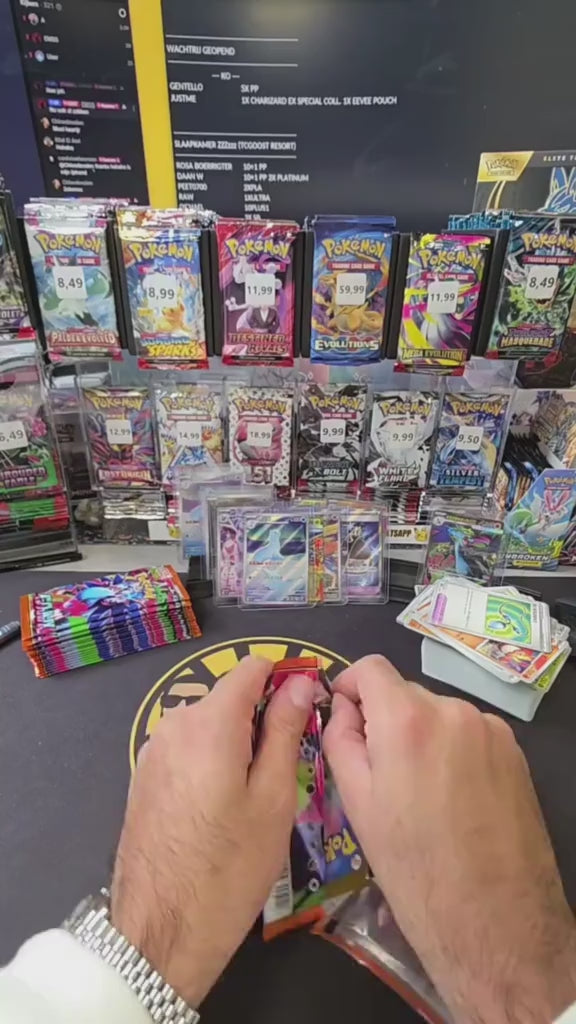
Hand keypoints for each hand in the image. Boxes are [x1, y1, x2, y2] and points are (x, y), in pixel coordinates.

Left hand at [111, 656, 313, 1006]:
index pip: (252, 669)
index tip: (309, 707)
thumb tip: (299, 682)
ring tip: (261, 792)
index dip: (285, 678)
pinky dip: (213, 760)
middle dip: (263, 716)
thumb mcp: (272, 799)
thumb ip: (284, 730)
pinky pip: (188, 749)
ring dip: (238, 741)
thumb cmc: (230, 868)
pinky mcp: (144, 777)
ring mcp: (153, 750)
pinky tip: (226, 804)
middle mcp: (174, 724)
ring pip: (208, 724)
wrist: (159, 933)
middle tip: (290, 765)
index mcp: (209, 722)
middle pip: (229, 697)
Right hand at [324, 655, 575, 1023]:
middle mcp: (453, 711)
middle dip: (386, 720)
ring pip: (439, 715)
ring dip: (422, 737)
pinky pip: (470, 735)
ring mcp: (491, 730)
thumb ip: (341, 740)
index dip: (349, 686)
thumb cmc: (412, 867)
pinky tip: (454, 799)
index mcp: (407, 720)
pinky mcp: (516, 752)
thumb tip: (342, 707)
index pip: (371, 667)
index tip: (343, 715)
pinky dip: (454, 752)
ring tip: (420, 794)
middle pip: (405, 694)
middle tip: (379, 773)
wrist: (494, 918)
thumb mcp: (358, 804)